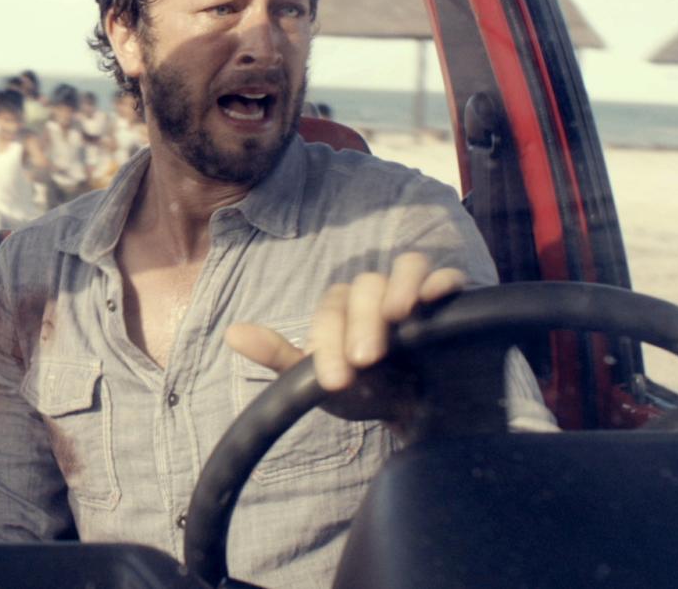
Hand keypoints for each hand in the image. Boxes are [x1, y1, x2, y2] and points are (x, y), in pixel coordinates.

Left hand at [224, 252, 466, 419]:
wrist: (405, 411)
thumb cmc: (359, 391)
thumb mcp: (314, 382)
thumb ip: (278, 358)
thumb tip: (232, 333)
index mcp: (339, 309)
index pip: (330, 313)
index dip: (329, 343)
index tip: (335, 380)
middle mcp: (372, 295)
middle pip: (366, 288)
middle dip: (363, 323)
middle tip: (366, 360)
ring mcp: (410, 295)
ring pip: (405, 266)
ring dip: (401, 286)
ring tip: (401, 314)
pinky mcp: (445, 303)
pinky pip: (446, 277)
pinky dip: (443, 280)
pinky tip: (440, 295)